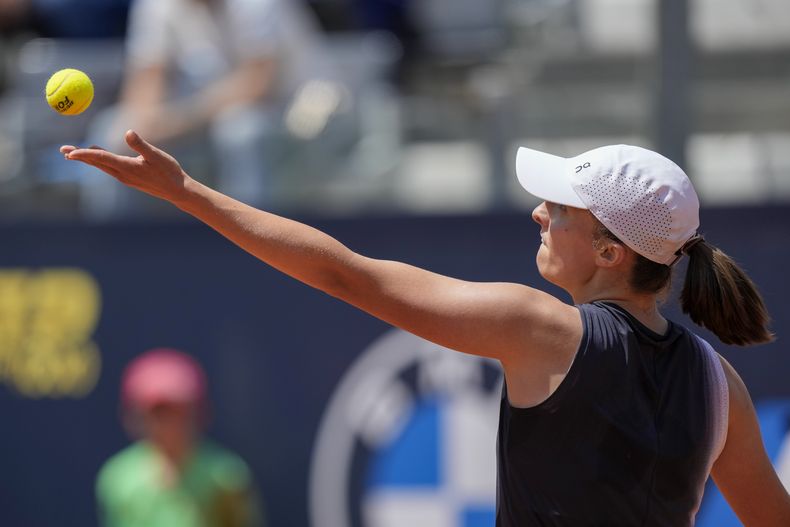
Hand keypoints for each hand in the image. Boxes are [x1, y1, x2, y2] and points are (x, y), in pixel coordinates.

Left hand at [61, 130, 193, 204]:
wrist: (177, 191)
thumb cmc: (169, 172)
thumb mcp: (157, 155)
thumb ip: (141, 144)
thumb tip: (128, 132)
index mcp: (127, 167)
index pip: (101, 158)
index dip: (84, 154)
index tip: (70, 152)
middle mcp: (123, 174)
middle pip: (96, 163)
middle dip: (78, 157)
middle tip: (62, 150)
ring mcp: (125, 178)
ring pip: (101, 166)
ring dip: (87, 159)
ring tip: (72, 154)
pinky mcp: (129, 178)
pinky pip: (109, 168)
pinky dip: (99, 161)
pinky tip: (97, 156)